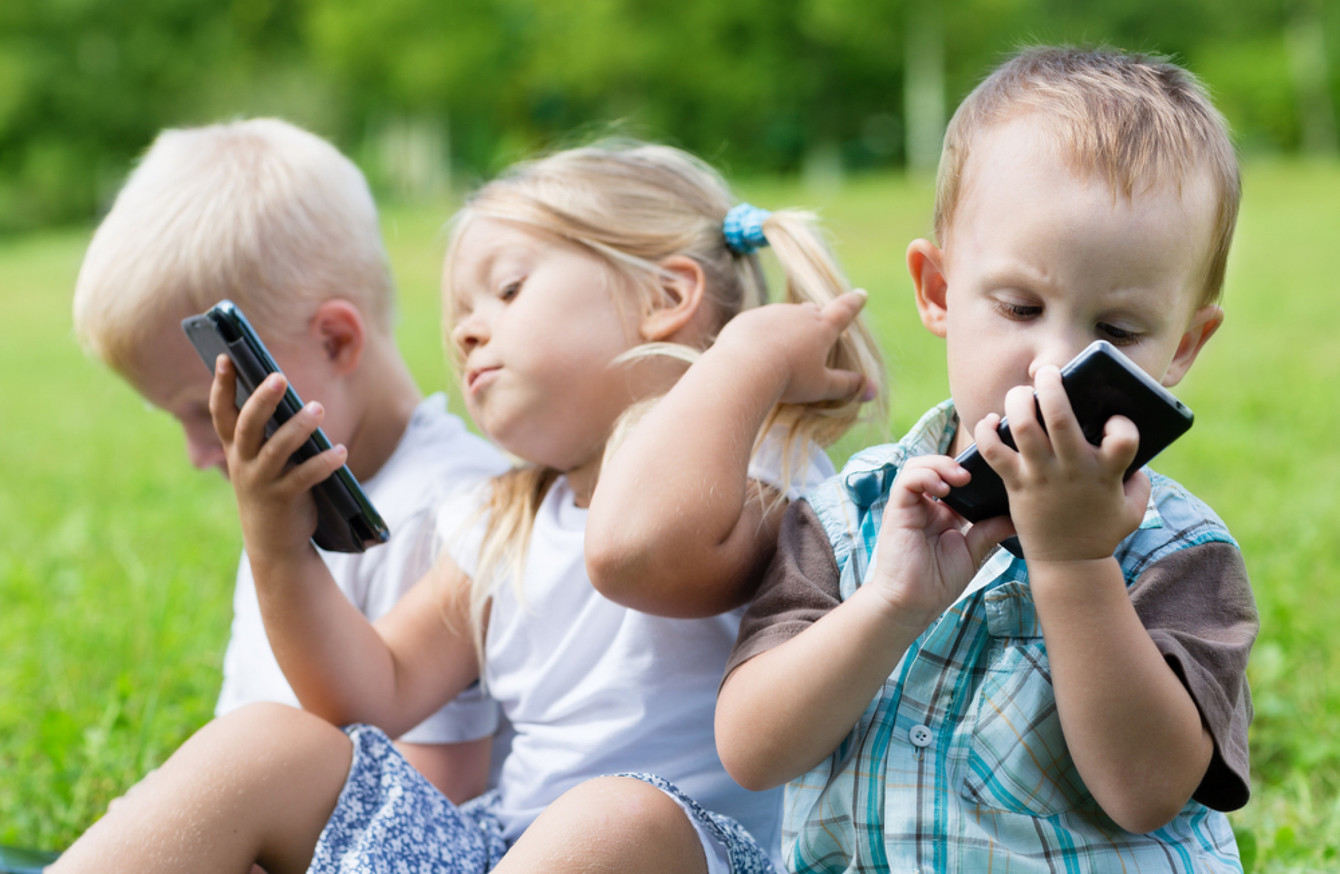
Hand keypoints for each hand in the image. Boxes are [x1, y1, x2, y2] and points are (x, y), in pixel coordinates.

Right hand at [208, 355, 348, 559]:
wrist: (273, 543)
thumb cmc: (271, 488)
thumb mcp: (262, 460)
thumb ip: (268, 431)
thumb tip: (284, 394)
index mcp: (235, 448)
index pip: (222, 412)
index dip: (221, 385)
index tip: (225, 357)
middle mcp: (243, 462)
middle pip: (248, 425)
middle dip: (261, 400)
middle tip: (278, 377)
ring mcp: (261, 482)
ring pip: (277, 449)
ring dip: (298, 427)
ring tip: (318, 409)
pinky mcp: (284, 499)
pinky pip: (305, 477)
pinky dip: (323, 462)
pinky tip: (341, 451)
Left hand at [713, 289, 875, 406]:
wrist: (743, 368)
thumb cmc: (789, 379)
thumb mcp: (820, 386)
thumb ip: (846, 386)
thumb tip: (873, 391)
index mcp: (821, 327)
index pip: (844, 310)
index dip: (854, 303)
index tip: (861, 294)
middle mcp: (798, 314)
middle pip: (812, 311)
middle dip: (816, 318)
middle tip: (815, 334)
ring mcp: (772, 313)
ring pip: (784, 316)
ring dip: (787, 328)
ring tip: (779, 352)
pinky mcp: (748, 319)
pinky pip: (759, 324)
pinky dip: (762, 334)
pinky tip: (754, 353)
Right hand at [868, 455, 1013, 628]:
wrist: (912, 605)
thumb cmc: (937, 584)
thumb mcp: (972, 553)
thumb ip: (989, 531)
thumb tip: (1015, 518)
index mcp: (941, 514)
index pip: (951, 478)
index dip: (969, 471)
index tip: (991, 476)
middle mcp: (923, 506)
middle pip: (933, 465)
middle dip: (955, 463)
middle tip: (977, 475)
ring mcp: (909, 507)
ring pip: (917, 466)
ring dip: (940, 464)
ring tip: (962, 478)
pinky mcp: (897, 511)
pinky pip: (907, 481)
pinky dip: (926, 476)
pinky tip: (945, 489)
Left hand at [975, 366, 1149, 562]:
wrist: (1068, 564)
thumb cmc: (1102, 531)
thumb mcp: (1133, 507)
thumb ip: (1139, 479)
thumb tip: (1133, 452)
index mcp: (1106, 473)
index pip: (1124, 436)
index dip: (1122, 424)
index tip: (1115, 422)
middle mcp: (1071, 469)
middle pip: (1059, 418)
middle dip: (1052, 386)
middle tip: (1048, 372)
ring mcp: (1041, 476)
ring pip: (1022, 428)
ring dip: (1018, 402)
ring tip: (1022, 393)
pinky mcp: (1016, 484)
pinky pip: (993, 451)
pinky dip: (987, 431)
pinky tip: (991, 421)